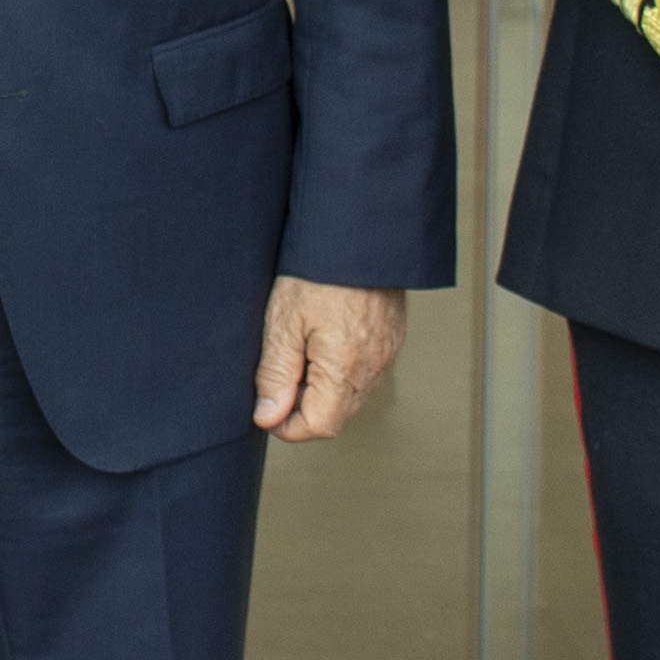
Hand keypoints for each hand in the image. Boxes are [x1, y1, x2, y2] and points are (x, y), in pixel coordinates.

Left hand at [250, 278, 405, 441]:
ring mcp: (386, 355)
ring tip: (301, 352)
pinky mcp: (392, 340)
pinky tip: (323, 341)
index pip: (318, 426)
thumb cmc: (319, 271)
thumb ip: (275, 375)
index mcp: (344, 368)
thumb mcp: (283, 322)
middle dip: (303, 408)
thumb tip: (267, 418)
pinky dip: (341, 372)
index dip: (287, 426)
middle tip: (280, 374)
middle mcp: (372, 368)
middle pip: (336, 416)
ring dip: (322, 390)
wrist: (359, 233)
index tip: (267, 406)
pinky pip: (365, 374)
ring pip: (351, 397)